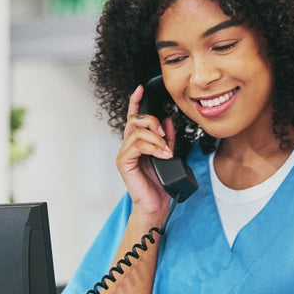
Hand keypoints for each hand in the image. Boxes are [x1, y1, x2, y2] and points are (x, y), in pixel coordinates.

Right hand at [117, 85, 175, 213]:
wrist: (157, 204)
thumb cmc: (161, 184)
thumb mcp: (169, 155)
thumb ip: (168, 138)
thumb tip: (168, 121)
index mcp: (137, 143)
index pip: (134, 118)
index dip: (135, 102)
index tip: (140, 89)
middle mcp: (128, 146)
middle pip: (136, 121)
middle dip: (152, 122)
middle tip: (165, 135)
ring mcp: (125, 154)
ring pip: (138, 132)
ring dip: (156, 139)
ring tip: (167, 151)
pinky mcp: (124, 162)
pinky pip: (137, 145)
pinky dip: (153, 147)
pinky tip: (162, 155)